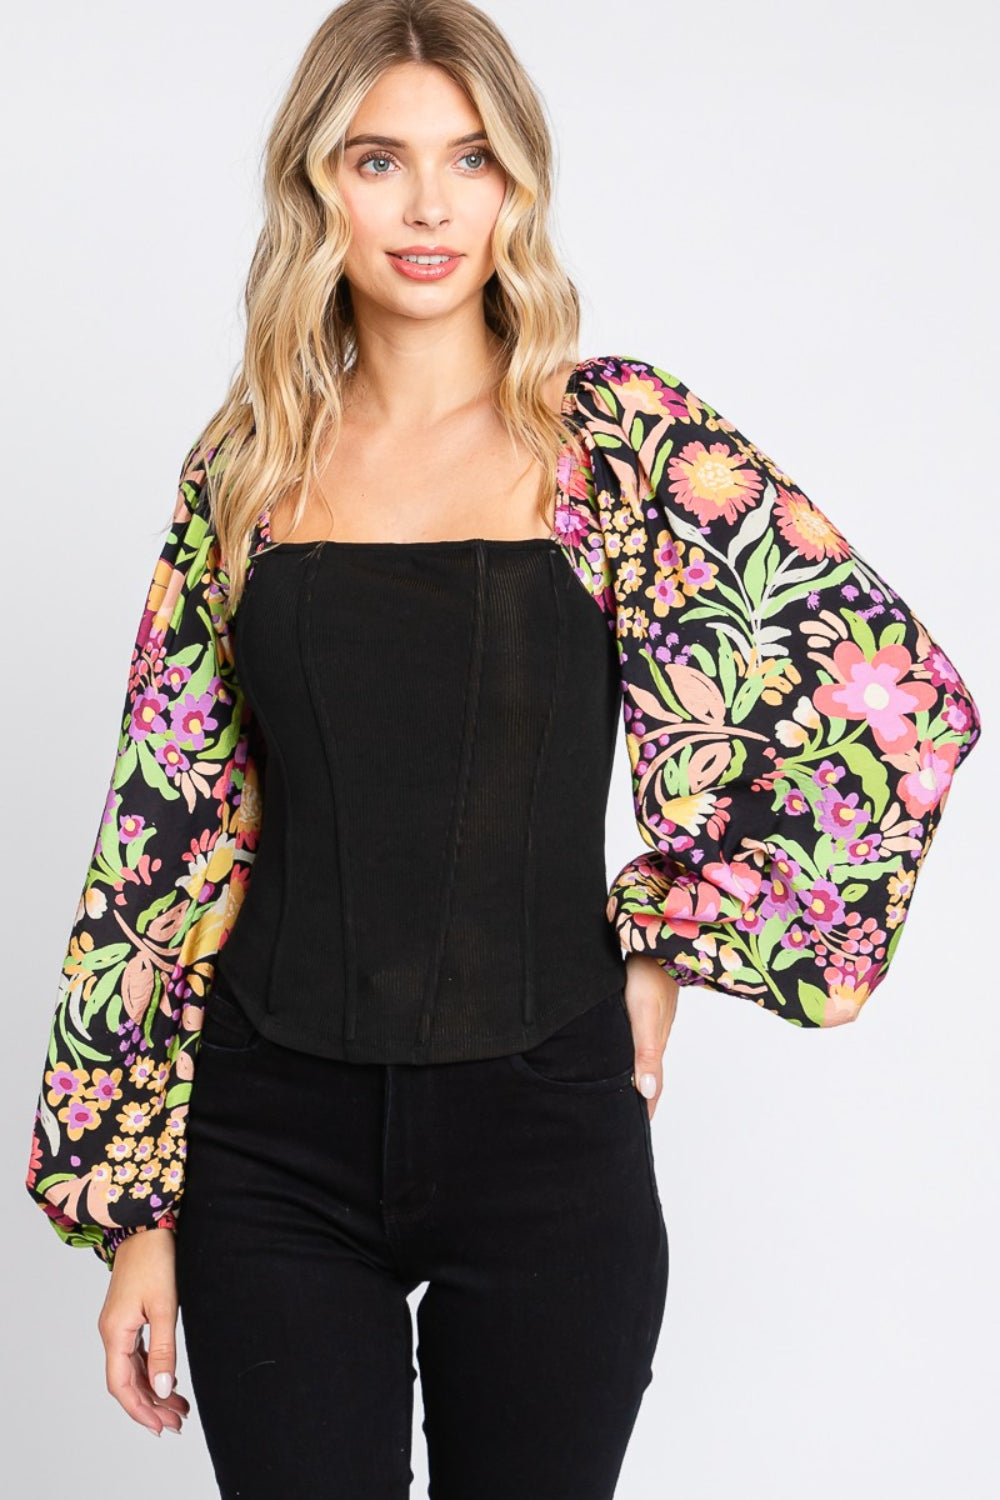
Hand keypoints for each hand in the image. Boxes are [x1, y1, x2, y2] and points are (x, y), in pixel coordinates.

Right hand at [97, 1226, 189, 1436]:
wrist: (148, 1226)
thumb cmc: (156, 1260)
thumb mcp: (165, 1307)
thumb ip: (163, 1349)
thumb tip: (162, 1388)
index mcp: (115, 1332)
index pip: (121, 1385)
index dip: (140, 1409)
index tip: (160, 1427)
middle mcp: (112, 1332)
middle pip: (127, 1381)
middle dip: (151, 1405)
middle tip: (176, 1423)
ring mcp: (119, 1324)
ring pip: (133, 1368)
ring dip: (153, 1389)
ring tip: (178, 1408)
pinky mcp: (129, 1315)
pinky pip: (136, 1353)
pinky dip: (151, 1369)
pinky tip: (167, 1379)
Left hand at [622, 953, 678, 1120]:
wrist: (657, 942)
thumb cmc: (649, 978)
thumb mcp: (645, 1018)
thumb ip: (646, 1053)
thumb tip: (647, 1091)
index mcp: (654, 1046)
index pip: (651, 1087)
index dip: (643, 1110)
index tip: (633, 1135)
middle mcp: (651, 1038)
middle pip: (645, 1076)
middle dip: (635, 1099)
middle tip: (618, 1123)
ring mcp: (646, 1024)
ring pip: (637, 1058)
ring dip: (629, 1077)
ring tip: (614, 1096)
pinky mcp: (638, 1009)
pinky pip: (631, 1040)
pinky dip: (624, 1055)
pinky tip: (614, 1054)